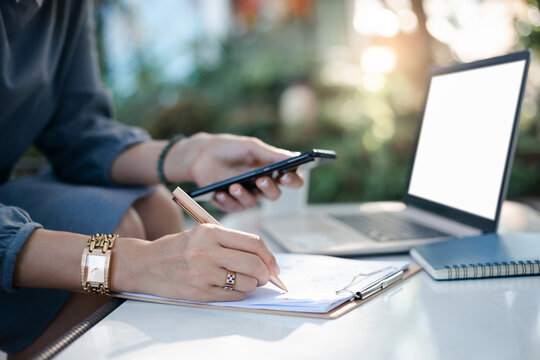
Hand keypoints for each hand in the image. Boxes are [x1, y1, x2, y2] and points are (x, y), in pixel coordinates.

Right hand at [124, 224, 279, 301]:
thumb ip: (231, 242)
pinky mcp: (199, 292)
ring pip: (247, 282)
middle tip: (267, 276)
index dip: (269, 256)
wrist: (146, 264)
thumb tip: (264, 259)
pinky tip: (234, 287)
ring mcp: (203, 273)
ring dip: (253, 284)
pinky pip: (233, 295)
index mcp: (210, 232)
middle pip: (254, 264)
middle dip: (266, 273)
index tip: (273, 264)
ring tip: (247, 281)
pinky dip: (240, 293)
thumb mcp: (202, 234)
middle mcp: (207, 251)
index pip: (253, 243)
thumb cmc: (178, 248)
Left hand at [165, 133, 303, 211]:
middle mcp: (262, 186)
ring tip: (233, 186)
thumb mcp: (251, 147)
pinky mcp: (231, 203)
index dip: (292, 180)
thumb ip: (271, 154)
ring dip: (244, 194)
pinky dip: (227, 200)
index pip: (291, 180)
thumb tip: (294, 157)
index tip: (285, 175)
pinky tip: (219, 193)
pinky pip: (234, 207)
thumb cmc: (230, 148)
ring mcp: (247, 195)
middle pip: (275, 194)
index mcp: (272, 171)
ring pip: (253, 202)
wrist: (202, 154)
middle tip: (260, 179)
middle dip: (268, 188)